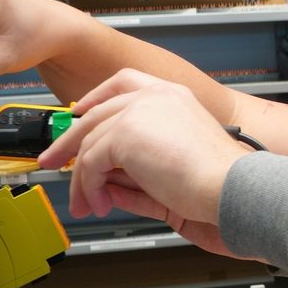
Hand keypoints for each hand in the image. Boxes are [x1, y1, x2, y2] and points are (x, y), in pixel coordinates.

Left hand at [38, 70, 253, 249]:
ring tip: (85, 203)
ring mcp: (139, 111)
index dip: (96, 97)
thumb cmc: (221, 181)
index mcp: (173, 96)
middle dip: (69, 141)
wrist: (234, 189)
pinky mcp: (125, 133)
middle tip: (53, 161)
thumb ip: (142, 163)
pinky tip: (100, 204)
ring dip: (82, 179)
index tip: (79, 112)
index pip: (123, 83)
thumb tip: (109, 178)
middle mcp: (156, 96)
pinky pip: (90, 163)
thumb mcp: (176, 164)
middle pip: (95, 112)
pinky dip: (89, 188)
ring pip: (89, 142)